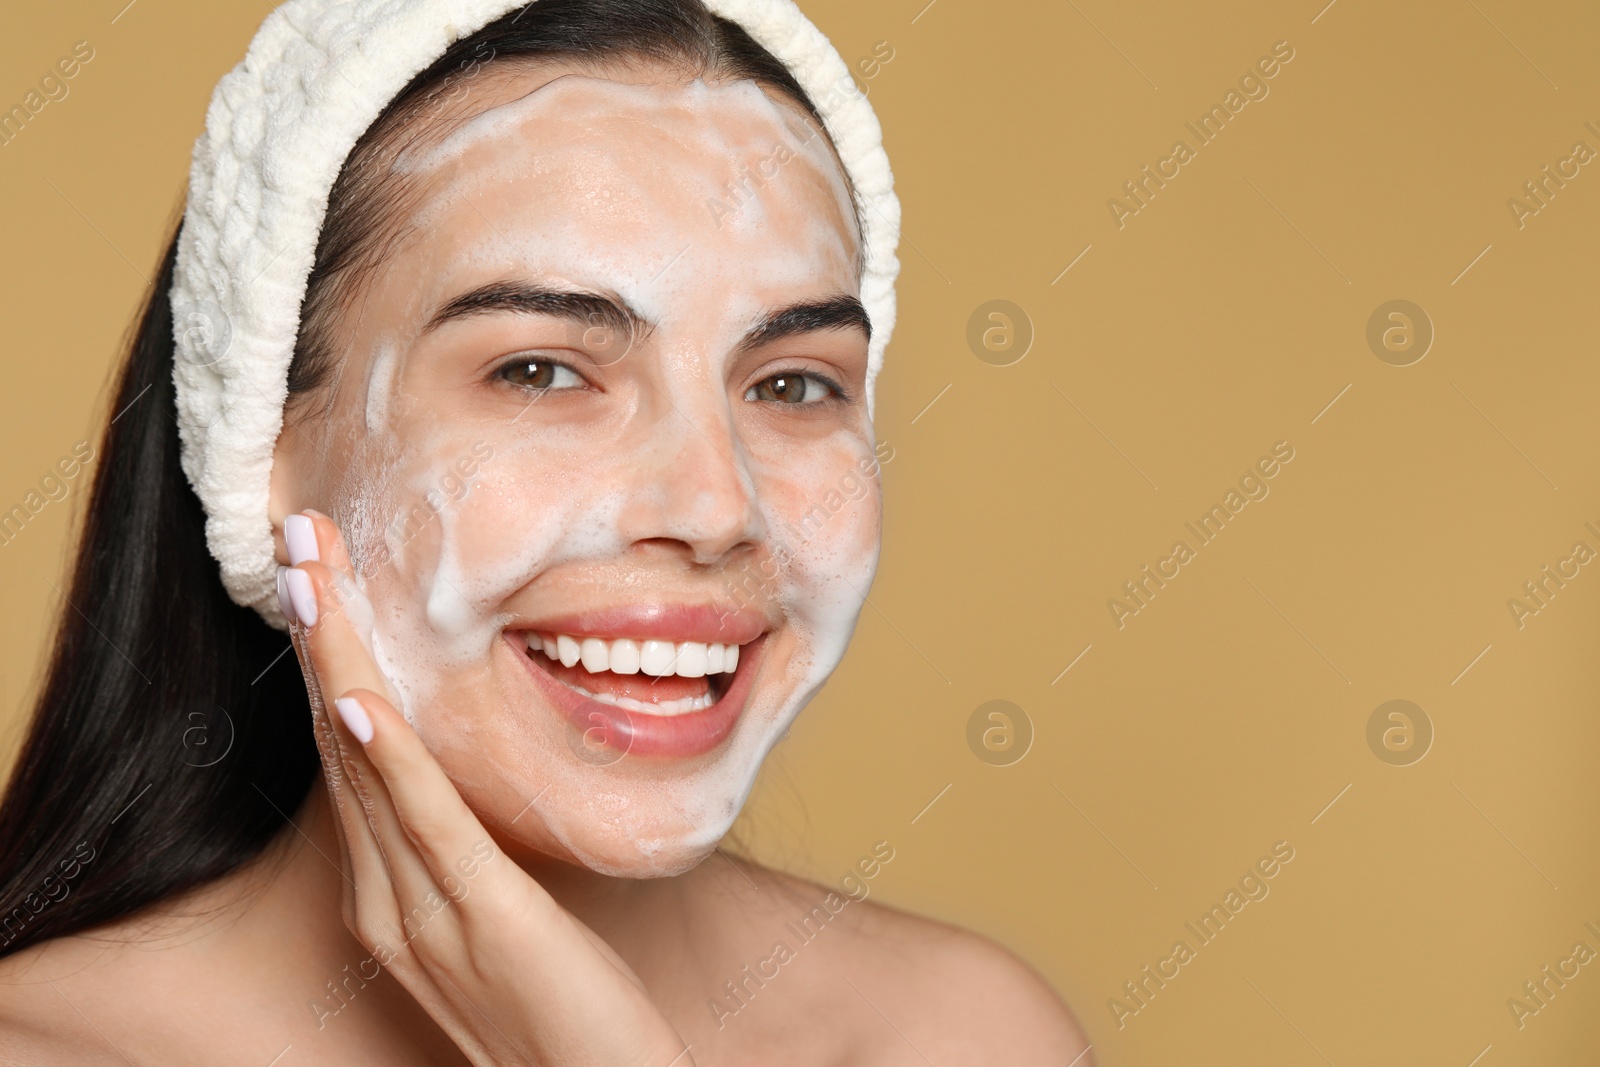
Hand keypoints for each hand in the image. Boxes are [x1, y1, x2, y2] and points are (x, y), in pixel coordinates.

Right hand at [279, 510, 692, 1066]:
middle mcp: (390, 899)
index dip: (332, 659)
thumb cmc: (561, 1015)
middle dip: (323, 635)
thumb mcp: (499, 921)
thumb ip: (466, 860)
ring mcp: (428, 913)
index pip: (352, 754)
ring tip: (314, 578)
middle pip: (343, 741)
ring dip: (340, 665)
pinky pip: (429, 827)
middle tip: (301, 536)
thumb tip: (464, 788)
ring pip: (368, 767)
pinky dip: (391, 761)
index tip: (324, 575)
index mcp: (392, 893)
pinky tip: (362, 703)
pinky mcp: (487, 920)